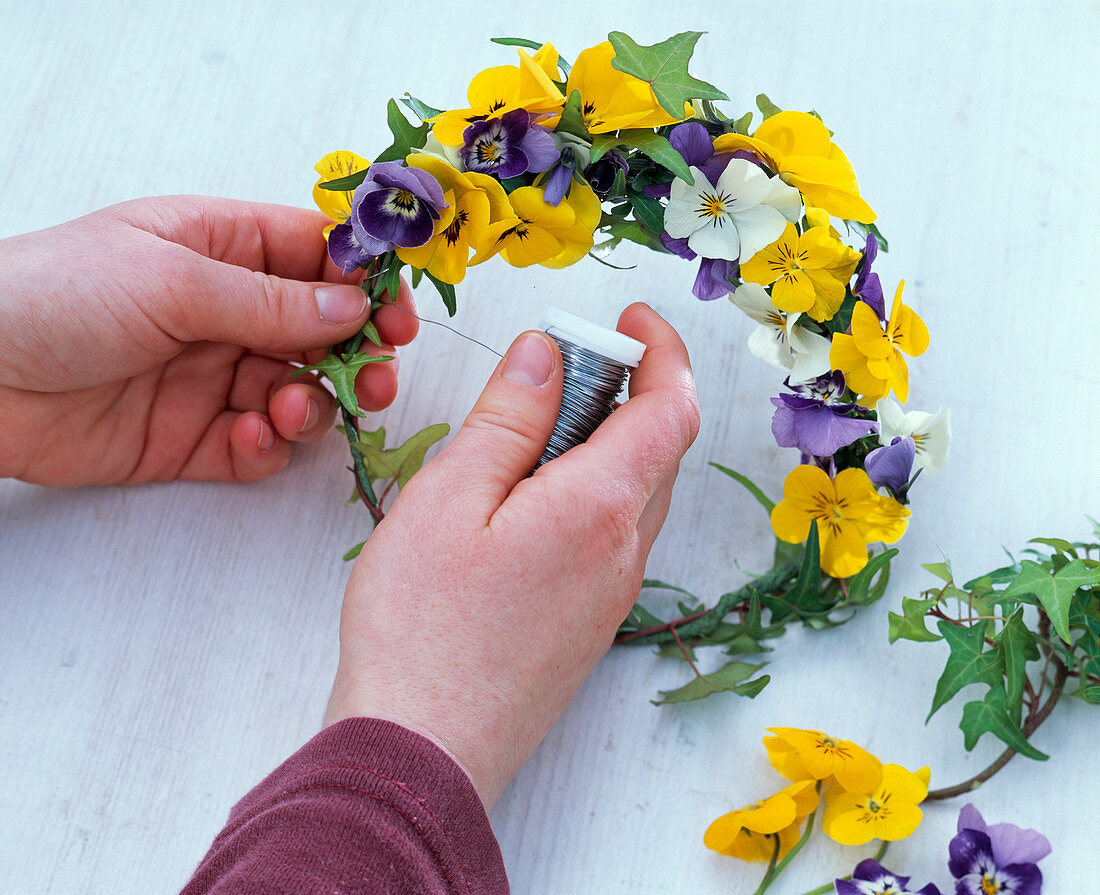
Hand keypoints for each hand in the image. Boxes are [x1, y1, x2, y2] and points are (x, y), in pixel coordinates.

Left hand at [0, 195, 417, 485]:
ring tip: (286, 411)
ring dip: (311, 405)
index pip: (315, 257)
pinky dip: (267, 449)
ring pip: (299, 392)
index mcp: (219, 248)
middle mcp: (224, 311)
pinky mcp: (193, 438)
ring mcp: (211, 376)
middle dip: (355, 356)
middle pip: (322, 333)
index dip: (364, 284)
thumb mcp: (172, 280)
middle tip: (373, 379)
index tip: (396, 317)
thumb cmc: (55, 295)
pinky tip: (249, 440)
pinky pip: (257, 446)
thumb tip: (354, 306)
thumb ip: (271, 301)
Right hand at [324, 303, 699, 809]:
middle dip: (625, 389)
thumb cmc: (422, 627)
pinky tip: (523, 503)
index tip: (633, 321)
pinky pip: (610, 536)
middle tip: (560, 365)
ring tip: (529, 431)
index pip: (670, 407)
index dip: (663, 352)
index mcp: (600, 507)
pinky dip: (587, 492)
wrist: (422, 753)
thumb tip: (549, 353)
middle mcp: (624, 552)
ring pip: (634, 493)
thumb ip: (508, 418)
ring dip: (604, 443)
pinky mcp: (589, 624)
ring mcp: (611, 594)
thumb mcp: (450, 497)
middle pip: (657, 447)